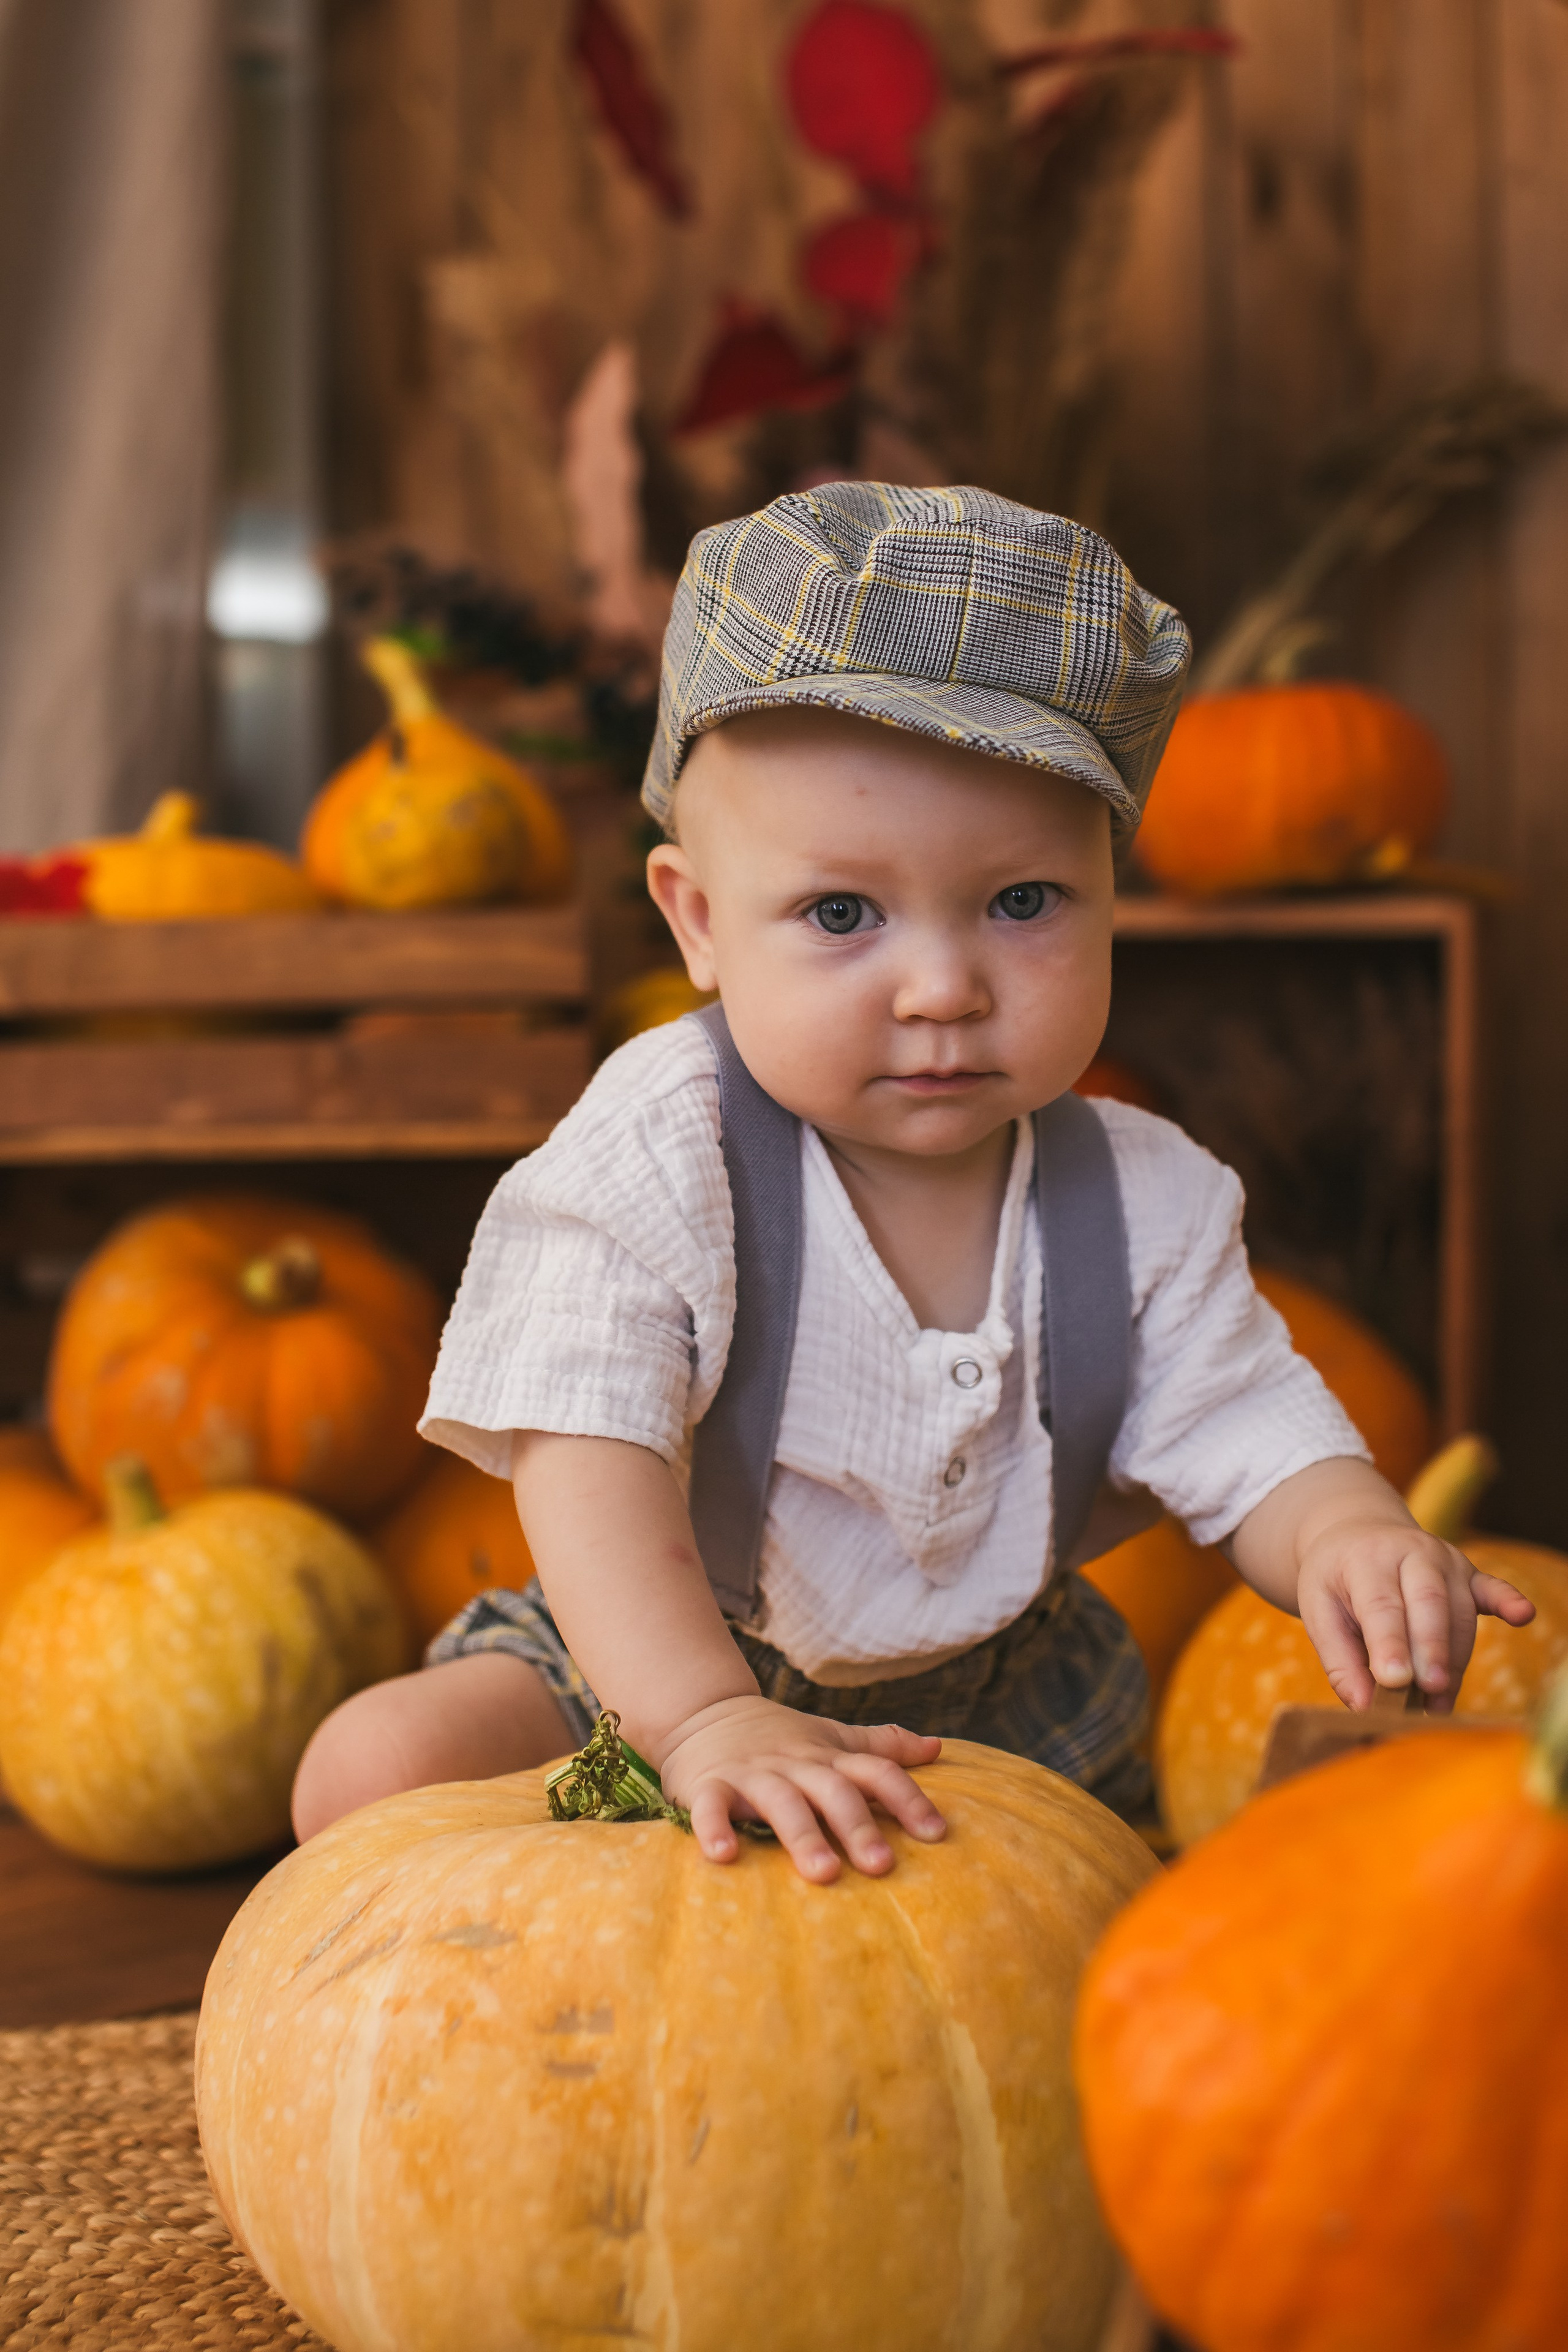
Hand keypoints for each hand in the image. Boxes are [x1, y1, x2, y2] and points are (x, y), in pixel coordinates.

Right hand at [654, 1695, 945, 1882]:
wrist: (704, 1712)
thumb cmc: (779, 1737)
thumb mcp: (831, 1737)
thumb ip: (881, 1746)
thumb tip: (938, 1748)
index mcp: (828, 1756)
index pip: (876, 1771)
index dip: (908, 1799)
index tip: (937, 1834)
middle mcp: (795, 1763)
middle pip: (833, 1790)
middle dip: (858, 1827)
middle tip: (882, 1866)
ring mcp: (751, 1774)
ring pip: (781, 1801)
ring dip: (803, 1835)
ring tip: (824, 1873)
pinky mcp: (708, 1785)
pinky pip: (710, 1806)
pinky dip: (715, 1828)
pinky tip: (724, 1856)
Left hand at [1296, 1509, 1534, 1711]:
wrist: (1358, 1534)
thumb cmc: (1336, 1580)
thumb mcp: (1318, 1610)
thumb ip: (1339, 1659)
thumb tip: (1363, 1706)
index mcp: (1367, 1559)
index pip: (1381, 1604)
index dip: (1389, 1643)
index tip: (1394, 1681)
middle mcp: (1411, 1553)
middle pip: (1428, 1602)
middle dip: (1431, 1649)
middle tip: (1429, 1690)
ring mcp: (1446, 1560)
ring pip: (1459, 1612)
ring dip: (1454, 1660)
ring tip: (1438, 1702)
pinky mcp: (1469, 1574)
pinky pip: (1492, 1588)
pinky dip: (1508, 1602)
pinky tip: (1522, 1616)